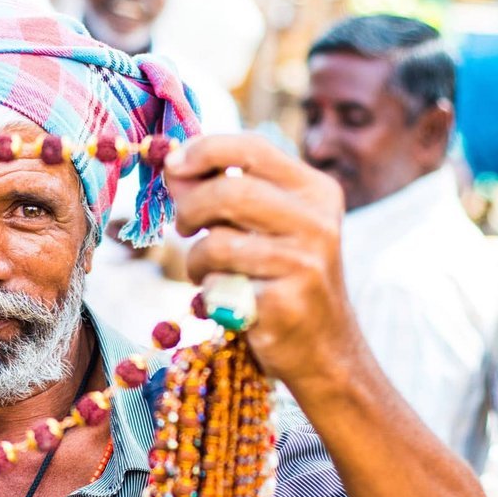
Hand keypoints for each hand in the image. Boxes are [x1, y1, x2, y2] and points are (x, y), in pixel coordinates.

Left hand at [163, 134, 360, 389]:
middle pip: (229, 190)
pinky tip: (225, 298)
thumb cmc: (282, 278)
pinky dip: (208, 290)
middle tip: (183, 226)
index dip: (204, 150)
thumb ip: (222, 193)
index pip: (252, 147)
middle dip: (190, 208)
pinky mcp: (284, 302)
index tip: (173, 163)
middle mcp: (316, 221)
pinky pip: (219, 284)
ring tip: (206, 270)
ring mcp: (304, 262)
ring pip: (218, 240)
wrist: (324, 349)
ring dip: (196, 258)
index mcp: (315, 190)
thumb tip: (173, 166)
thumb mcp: (261, 227)